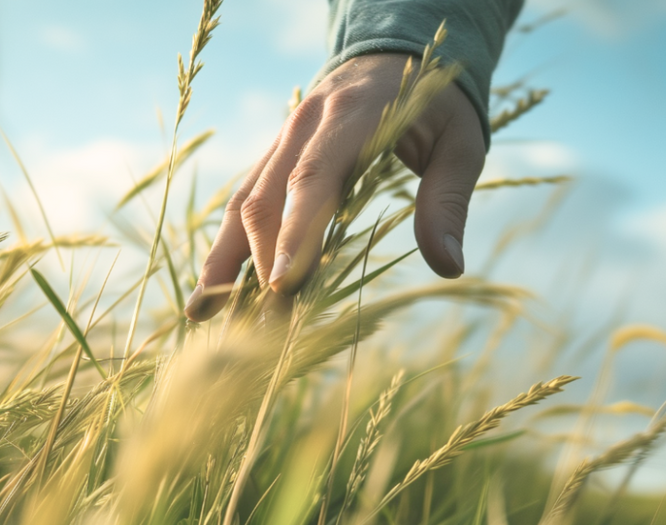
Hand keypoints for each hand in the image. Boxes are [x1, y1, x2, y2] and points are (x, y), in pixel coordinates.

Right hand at [183, 53, 486, 321]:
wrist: (397, 54)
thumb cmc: (436, 104)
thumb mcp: (462, 144)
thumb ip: (449, 201)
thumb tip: (448, 267)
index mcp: (352, 114)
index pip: (313, 176)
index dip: (296, 230)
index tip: (283, 284)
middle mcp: (303, 124)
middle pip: (266, 196)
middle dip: (262, 262)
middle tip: (266, 329)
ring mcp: (281, 140)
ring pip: (242, 200)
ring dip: (223, 259)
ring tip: (203, 315)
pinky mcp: (272, 156)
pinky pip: (242, 201)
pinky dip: (226, 246)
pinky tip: (211, 290)